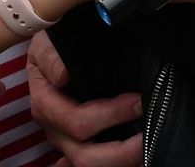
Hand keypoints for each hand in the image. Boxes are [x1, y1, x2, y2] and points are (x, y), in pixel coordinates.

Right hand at [26, 33, 142, 165]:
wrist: (55, 47)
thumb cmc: (54, 44)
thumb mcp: (47, 40)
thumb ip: (51, 54)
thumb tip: (61, 75)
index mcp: (45, 103)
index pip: (77, 121)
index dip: (111, 115)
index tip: (139, 102)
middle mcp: (54, 128)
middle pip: (83, 155)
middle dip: (120, 151)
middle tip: (148, 137)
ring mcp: (66, 141)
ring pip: (89, 165)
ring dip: (120, 161)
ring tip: (146, 150)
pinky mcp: (79, 145)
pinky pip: (96, 164)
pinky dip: (114, 164)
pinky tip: (134, 161)